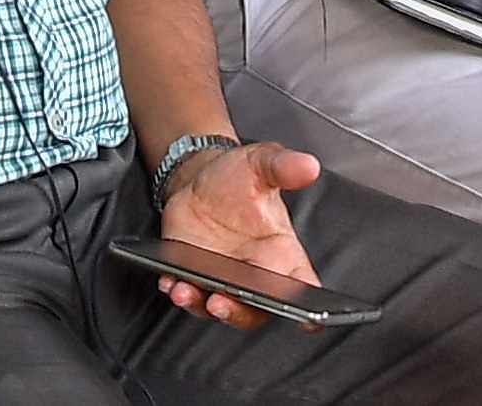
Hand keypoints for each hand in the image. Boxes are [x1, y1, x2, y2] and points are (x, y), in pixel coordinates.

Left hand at [151, 137, 324, 327]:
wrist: (199, 178)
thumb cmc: (237, 177)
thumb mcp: (260, 163)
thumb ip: (284, 167)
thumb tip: (309, 165)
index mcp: (281, 253)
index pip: (302, 285)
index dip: (308, 306)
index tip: (306, 318)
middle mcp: (254, 273)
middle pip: (257, 308)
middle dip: (240, 311)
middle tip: (222, 301)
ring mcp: (223, 279)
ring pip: (219, 307)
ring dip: (202, 306)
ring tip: (186, 291)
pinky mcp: (194, 276)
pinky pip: (189, 294)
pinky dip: (179, 292)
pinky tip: (171, 282)